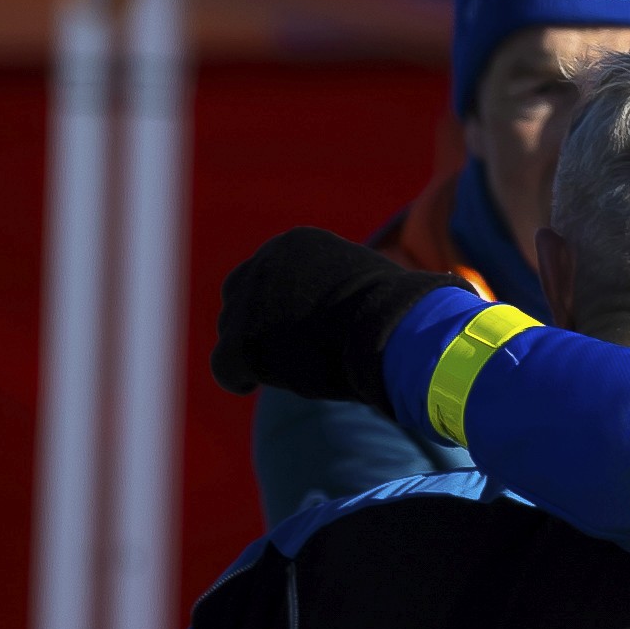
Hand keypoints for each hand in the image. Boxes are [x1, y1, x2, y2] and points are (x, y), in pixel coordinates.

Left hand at [212, 229, 447, 415]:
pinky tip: (251, 385)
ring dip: (251, 348)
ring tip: (278, 370)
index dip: (279, 302)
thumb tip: (405, 302)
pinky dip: (237, 377)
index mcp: (296, 244)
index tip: (296, 326)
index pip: (271, 272)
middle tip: (280, 349)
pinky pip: (224, 365)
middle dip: (256, 321)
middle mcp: (264, 262)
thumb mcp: (372, 287)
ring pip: (232, 329)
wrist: (388, 330)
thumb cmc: (397, 315)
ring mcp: (248, 300)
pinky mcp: (240, 339)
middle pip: (240, 294)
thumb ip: (352, 291)